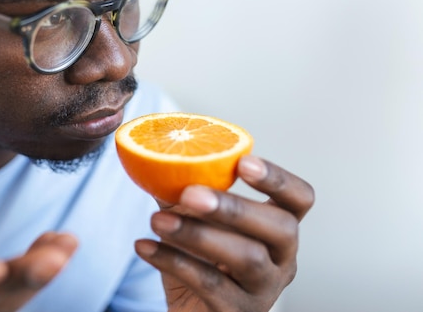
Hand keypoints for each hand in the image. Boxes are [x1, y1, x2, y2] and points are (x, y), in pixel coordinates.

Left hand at [134, 155, 314, 311]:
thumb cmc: (199, 262)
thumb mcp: (194, 222)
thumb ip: (183, 189)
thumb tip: (155, 153)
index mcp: (277, 229)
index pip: (300, 199)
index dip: (278, 179)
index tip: (243, 161)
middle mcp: (282, 260)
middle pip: (280, 228)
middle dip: (235, 207)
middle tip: (190, 192)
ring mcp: (264, 291)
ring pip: (247, 258)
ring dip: (198, 234)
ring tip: (157, 220)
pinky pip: (210, 284)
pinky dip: (173, 261)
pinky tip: (144, 246)